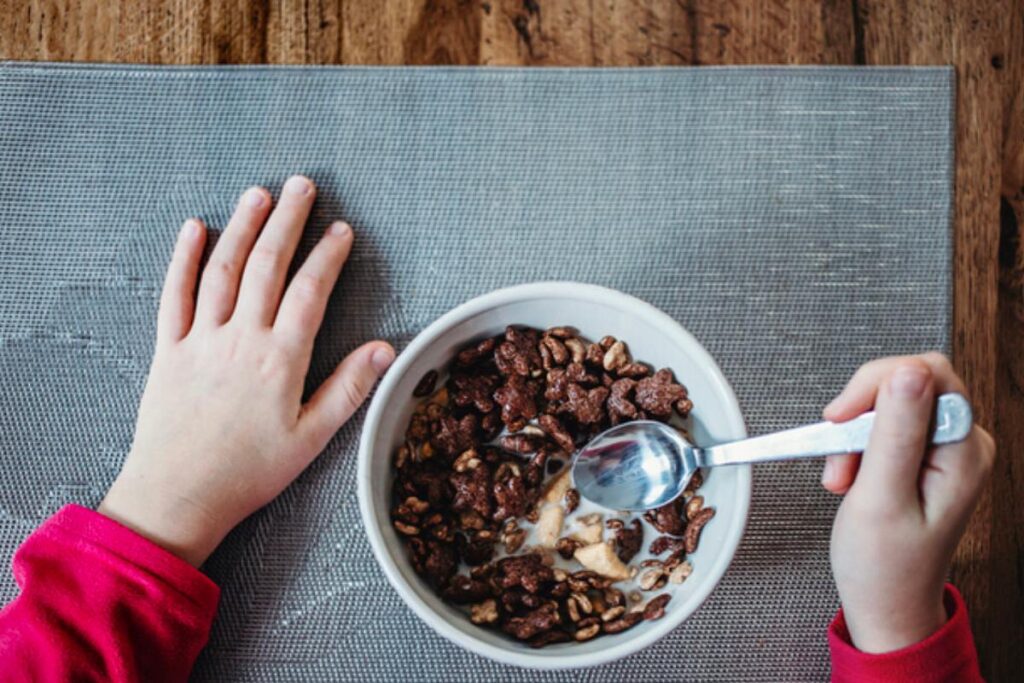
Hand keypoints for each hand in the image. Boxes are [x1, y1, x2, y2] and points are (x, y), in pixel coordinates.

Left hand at [99, 176, 394, 565]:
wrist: (177, 496)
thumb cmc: (249, 472)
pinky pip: (173, 295)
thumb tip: (385, 348)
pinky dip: (183, 259)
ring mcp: (200, 340)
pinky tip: (193, 229)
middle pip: (266, 266)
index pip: (309, 292)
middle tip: (301, 185)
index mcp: (280, 360)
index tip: (341, 229)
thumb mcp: (311, 439)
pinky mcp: (167, 350)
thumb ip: (348, 389)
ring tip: (258, 194)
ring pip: (222, 270)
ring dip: (242, 227)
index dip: (327, 256)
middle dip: (286, 221)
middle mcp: (240, 339)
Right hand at [820, 353, 994, 652]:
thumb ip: (895, 431)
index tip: (840, 417)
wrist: (888, 603)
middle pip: (909, 382)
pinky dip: (859, 443)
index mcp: (963, 452)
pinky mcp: (926, 456)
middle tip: (838, 452)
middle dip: (861, 411)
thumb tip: (907, 372)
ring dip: (855, 432)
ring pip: (893, 402)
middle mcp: (963, 445)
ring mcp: (946, 450)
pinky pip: (888, 424)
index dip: (876, 385)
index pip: (926, 374)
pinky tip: (851, 473)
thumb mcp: (881, 497)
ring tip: (843, 474)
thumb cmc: (886, 566)